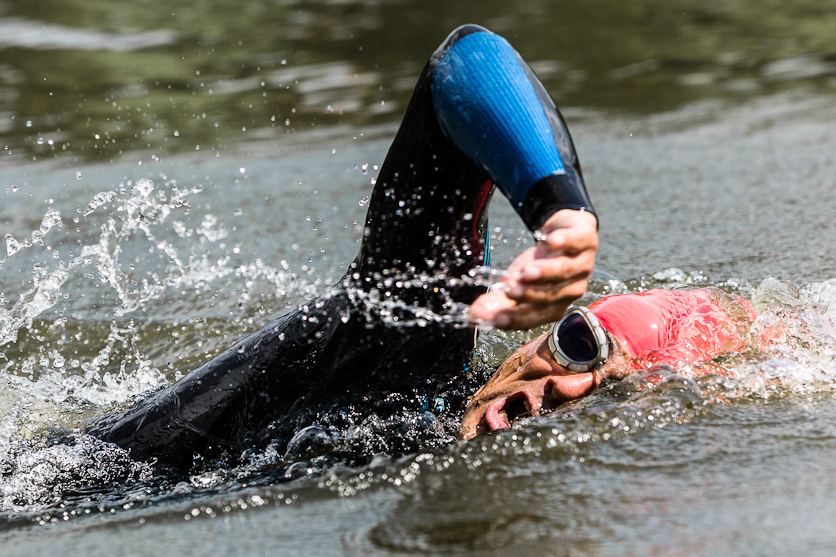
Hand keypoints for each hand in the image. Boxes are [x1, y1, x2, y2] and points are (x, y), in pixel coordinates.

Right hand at [469, 209, 597, 329]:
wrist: (563, 234)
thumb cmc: (538, 264)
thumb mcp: (515, 283)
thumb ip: (497, 301)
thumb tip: (472, 316)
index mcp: (552, 306)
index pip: (533, 317)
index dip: (516, 318)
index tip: (496, 318)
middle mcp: (571, 289)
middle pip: (554, 296)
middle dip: (532, 294)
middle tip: (511, 290)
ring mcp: (581, 265)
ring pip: (566, 271)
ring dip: (547, 272)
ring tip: (527, 270)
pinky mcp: (586, 239)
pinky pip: (579, 241)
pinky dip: (566, 241)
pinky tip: (551, 240)